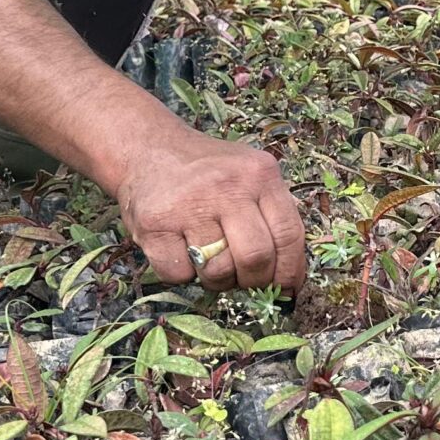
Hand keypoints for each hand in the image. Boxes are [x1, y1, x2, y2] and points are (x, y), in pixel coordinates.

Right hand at [110, 121, 307, 292]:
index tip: (285, 290)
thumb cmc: (208, 172)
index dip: (289, 272)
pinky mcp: (154, 223)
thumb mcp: (250, 175)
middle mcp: (226, 186)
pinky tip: (181, 249)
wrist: (149, 149)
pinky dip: (183, 273)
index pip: (288, 235)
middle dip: (253, 281)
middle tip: (244, 279)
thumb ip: (272, 214)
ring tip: (210, 258)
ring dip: (217, 279)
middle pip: (255, 257)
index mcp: (259, 174)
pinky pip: (179, 274)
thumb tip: (288, 278)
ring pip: (217, 272)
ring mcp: (188, 204)